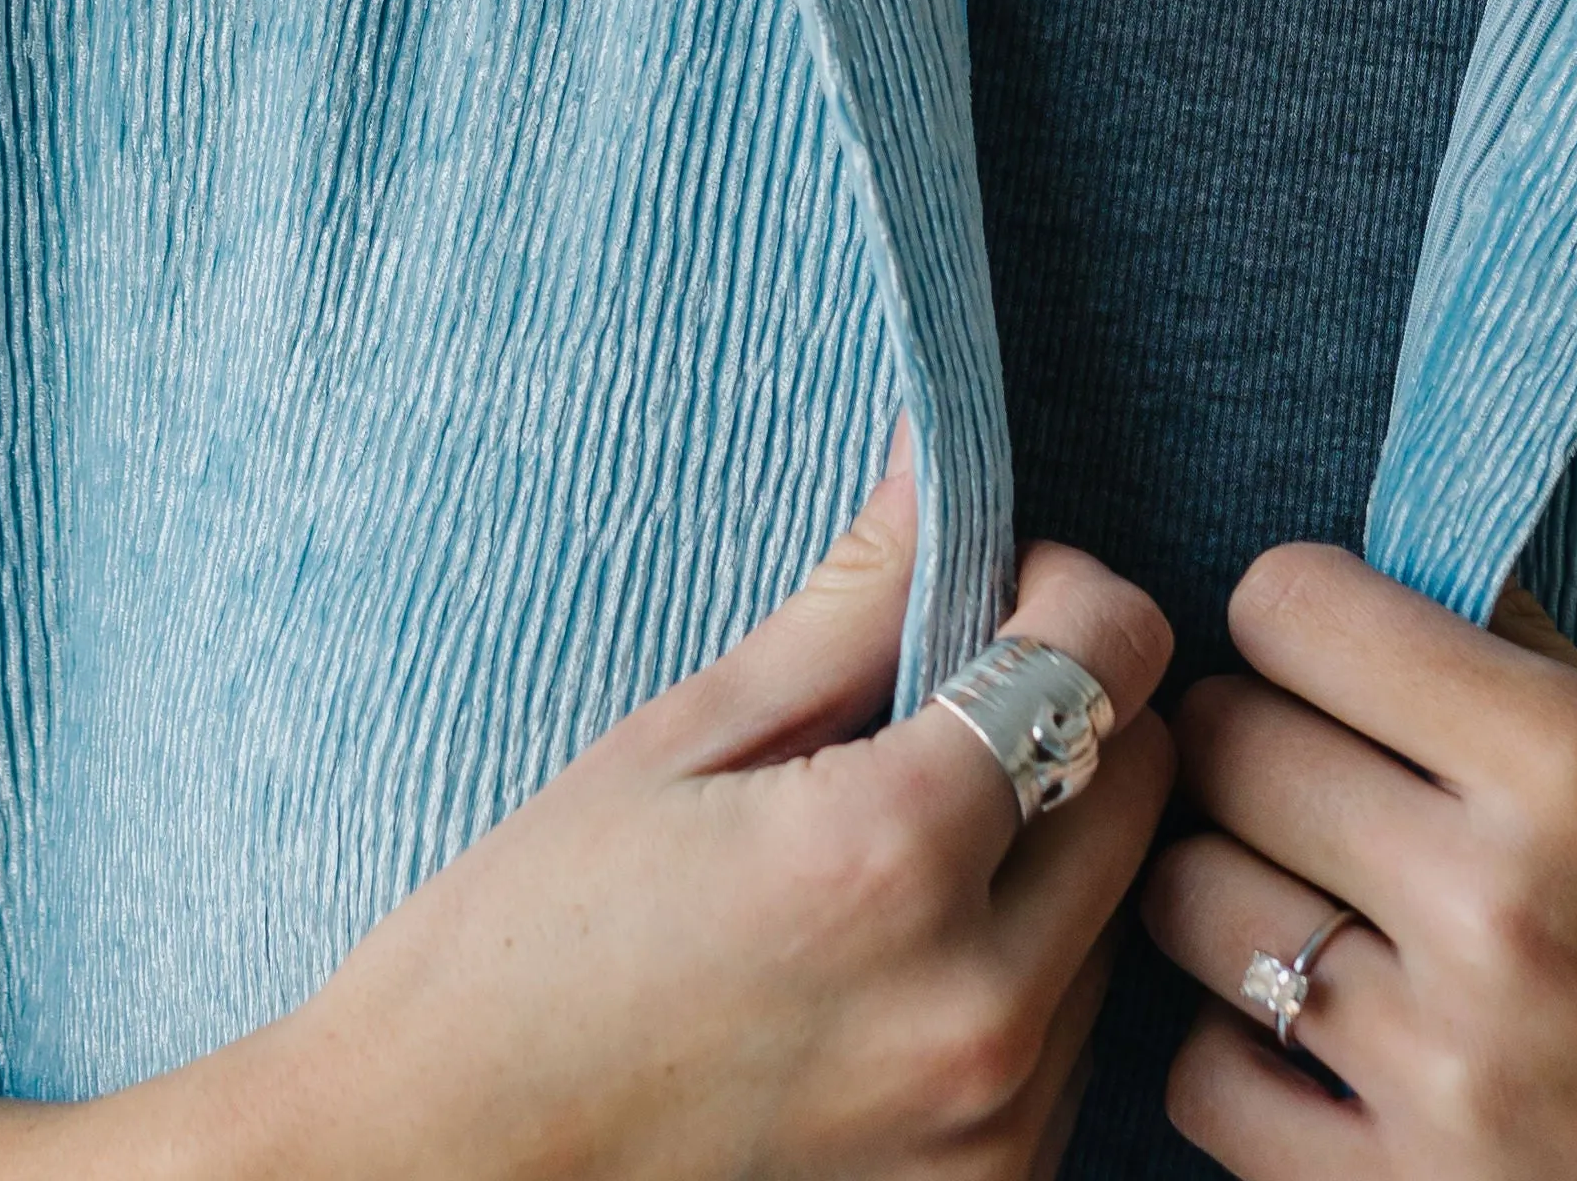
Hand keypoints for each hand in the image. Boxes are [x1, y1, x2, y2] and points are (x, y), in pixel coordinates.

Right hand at [189, 426, 1171, 1180]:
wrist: (432, 1180)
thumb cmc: (522, 948)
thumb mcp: (680, 742)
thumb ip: (850, 605)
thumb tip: (938, 467)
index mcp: (892, 860)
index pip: (1109, 656)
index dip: (1064, 587)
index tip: (992, 584)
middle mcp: (977, 1006)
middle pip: (1144, 779)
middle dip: (1072, 706)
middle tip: (946, 695)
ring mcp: (991, 1127)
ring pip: (1118, 908)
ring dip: (1049, 843)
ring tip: (895, 837)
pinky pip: (1072, 1028)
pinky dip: (1022, 961)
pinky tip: (891, 946)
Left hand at [1141, 544, 1576, 1180]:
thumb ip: (1532, 675)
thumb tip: (1399, 577)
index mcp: (1572, 763)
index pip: (1292, 607)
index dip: (1299, 614)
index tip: (1331, 646)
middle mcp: (1488, 901)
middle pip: (1227, 743)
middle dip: (1256, 737)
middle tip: (1312, 769)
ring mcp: (1437, 1064)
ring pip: (1189, 900)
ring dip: (1230, 883)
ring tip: (1301, 894)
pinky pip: (1207, 1083)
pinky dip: (1238, 1050)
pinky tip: (1309, 1035)